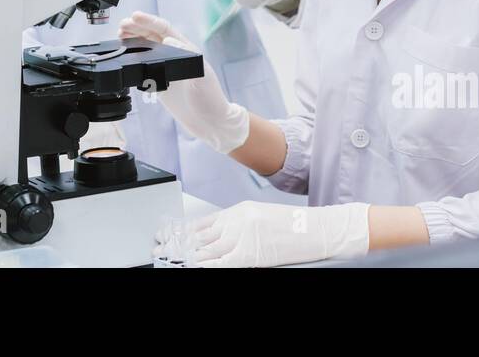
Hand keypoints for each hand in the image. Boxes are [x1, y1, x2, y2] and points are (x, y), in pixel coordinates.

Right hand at [117, 12, 249, 154]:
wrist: (209, 123)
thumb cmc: (211, 99)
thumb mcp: (203, 77)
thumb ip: (187, 57)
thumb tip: (167, 40)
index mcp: (185, 49)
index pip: (164, 29)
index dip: (149, 21)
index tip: (134, 16)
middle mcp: (175, 55)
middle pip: (152, 35)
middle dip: (136, 27)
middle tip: (121, 25)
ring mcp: (167, 68)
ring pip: (146, 47)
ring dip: (133, 39)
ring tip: (120, 35)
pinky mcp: (160, 81)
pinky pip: (144, 65)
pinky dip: (133, 57)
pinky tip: (125, 55)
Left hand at [168, 200, 370, 267]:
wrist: (317, 228)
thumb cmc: (294, 225)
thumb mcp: (260, 218)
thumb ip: (237, 226)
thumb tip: (217, 240)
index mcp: (238, 211)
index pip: (203, 223)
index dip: (184, 232)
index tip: (170, 237)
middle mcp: (236, 221)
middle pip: (200, 236)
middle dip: (179, 244)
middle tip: (161, 249)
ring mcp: (242, 237)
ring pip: (207, 249)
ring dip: (187, 256)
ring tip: (171, 259)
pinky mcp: (250, 254)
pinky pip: (221, 263)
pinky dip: (206, 265)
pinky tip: (194, 266)